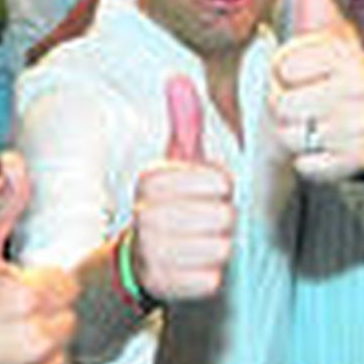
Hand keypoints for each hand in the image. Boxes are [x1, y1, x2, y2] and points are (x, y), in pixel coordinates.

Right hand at [0, 154, 76, 363]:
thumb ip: (2, 202)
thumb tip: (17, 162)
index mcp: (27, 297)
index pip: (65, 286)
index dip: (36, 285)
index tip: (4, 292)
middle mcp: (32, 343)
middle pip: (63, 323)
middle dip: (36, 319)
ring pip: (54, 359)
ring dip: (30, 354)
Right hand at [130, 76, 236, 301]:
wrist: (140, 260)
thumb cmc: (170, 206)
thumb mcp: (176, 163)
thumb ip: (184, 122)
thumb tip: (178, 77)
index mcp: (151, 181)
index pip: (219, 182)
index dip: (223, 189)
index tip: (207, 193)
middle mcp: (144, 215)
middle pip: (223, 216)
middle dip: (223, 221)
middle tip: (206, 223)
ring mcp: (151, 251)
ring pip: (220, 248)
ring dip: (219, 248)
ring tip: (200, 243)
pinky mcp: (161, 285)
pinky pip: (210, 280)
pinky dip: (210, 276)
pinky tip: (194, 268)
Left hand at [270, 0, 363, 182]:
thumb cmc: (337, 70)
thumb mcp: (323, 25)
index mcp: (342, 53)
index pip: (281, 68)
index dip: (283, 72)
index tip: (304, 70)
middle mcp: (357, 88)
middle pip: (281, 105)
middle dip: (287, 105)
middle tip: (311, 100)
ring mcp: (359, 127)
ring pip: (291, 136)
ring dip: (297, 134)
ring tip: (319, 121)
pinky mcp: (356, 161)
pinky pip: (306, 165)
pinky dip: (310, 161)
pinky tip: (327, 144)